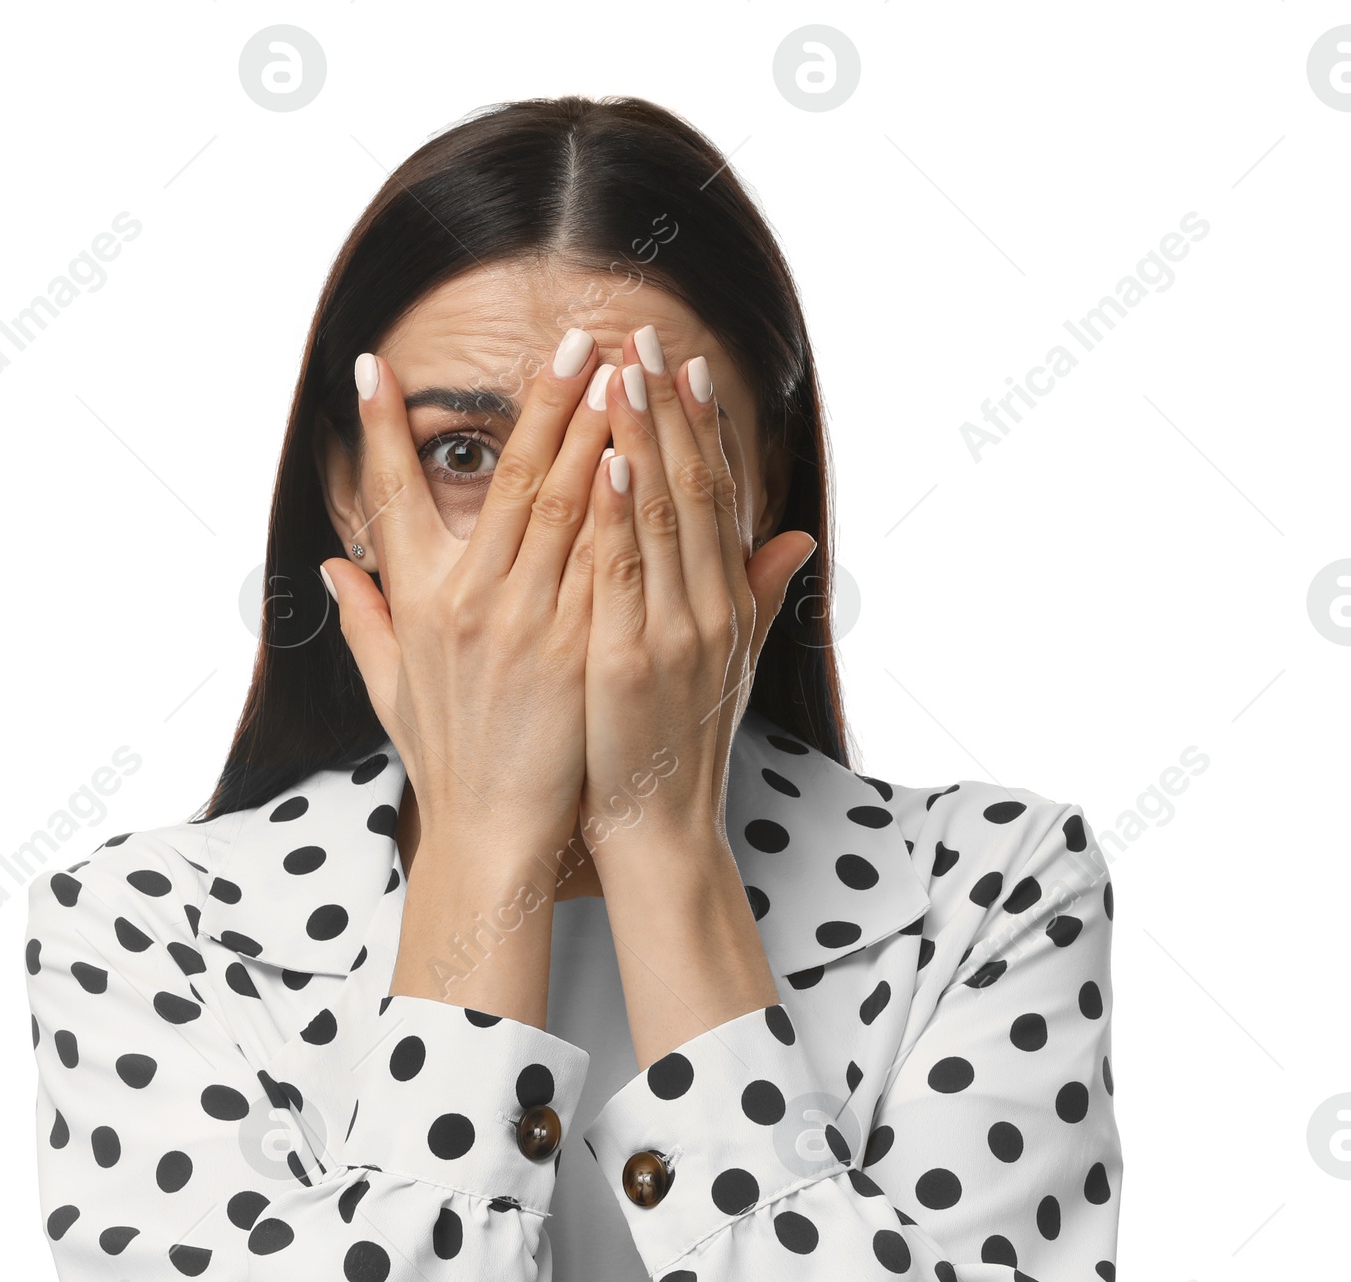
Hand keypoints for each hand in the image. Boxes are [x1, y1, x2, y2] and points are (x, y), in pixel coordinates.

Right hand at [322, 332, 610, 865]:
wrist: (493, 832)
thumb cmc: (448, 758)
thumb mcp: (391, 689)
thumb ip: (364, 620)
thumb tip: (331, 567)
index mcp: (417, 602)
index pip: (391, 496)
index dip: (381, 428)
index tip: (377, 364)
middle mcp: (467, 601)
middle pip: (508, 480)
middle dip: (541, 399)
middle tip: (574, 333)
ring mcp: (524, 622)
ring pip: (564, 504)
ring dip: (593, 428)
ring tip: (620, 368)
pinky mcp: (574, 647)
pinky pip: (604, 558)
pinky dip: (622, 500)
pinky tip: (642, 451)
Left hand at [578, 327, 815, 862]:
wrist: (660, 826)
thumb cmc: (679, 744)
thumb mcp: (729, 665)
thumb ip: (757, 596)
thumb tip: (793, 540)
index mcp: (728, 603)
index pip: (716, 496)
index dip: (702, 426)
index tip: (684, 363)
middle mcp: (712, 608)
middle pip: (693, 488)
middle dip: (667, 408)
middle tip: (644, 336)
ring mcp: (676, 632)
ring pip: (662, 516)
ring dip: (642, 437)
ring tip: (620, 370)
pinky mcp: (634, 660)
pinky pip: (626, 572)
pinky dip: (619, 513)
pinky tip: (606, 459)